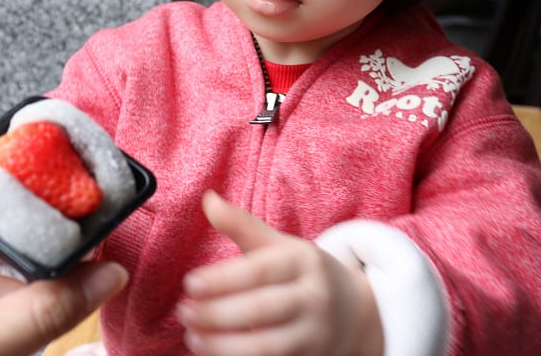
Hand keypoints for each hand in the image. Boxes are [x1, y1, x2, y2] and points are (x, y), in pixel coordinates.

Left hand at [177, 191, 382, 355]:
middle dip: (216, 313)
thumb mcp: (279, 244)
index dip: (222, 279)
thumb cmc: (303, 272)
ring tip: (192, 336)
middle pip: (261, 309)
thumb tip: (207, 199)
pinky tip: (213, 354)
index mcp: (303, 261)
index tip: (189, 283)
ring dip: (223, 346)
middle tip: (184, 312)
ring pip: (266, 346)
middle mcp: (313, 298)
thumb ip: (241, 224)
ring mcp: (314, 335)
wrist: (356, 312)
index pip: (259, 271)